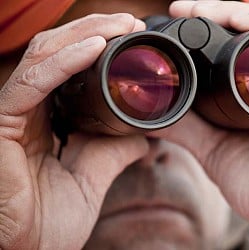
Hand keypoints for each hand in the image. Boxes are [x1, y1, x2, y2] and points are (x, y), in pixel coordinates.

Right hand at [0, 14, 148, 248]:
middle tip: (129, 21)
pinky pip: (34, 81)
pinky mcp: (2, 121)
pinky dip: (66, 61)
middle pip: (57, 51)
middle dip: (94, 29)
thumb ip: (113, 151)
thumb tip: (145, 137)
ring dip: (84, 34)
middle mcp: (28, 108)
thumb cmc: (48, 220)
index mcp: (46, 118)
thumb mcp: (93, 176)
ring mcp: (13, 112)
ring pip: (44, 55)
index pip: (69, 67)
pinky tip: (95, 47)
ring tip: (119, 25)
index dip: (97, 45)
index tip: (132, 38)